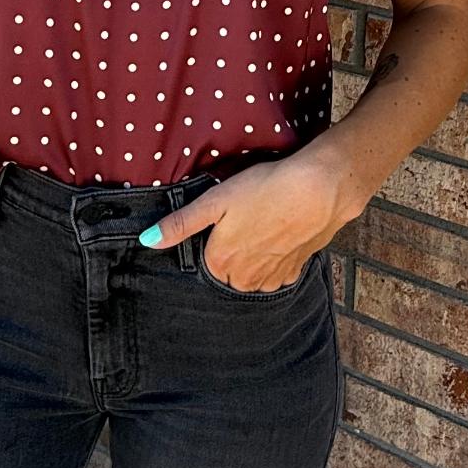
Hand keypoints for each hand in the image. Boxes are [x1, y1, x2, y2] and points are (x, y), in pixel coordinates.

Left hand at [137, 149, 362, 292]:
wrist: (320, 190)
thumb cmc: (264, 189)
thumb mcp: (215, 201)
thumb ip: (181, 223)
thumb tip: (147, 240)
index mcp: (222, 262)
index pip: (206, 259)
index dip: (214, 236)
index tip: (226, 217)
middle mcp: (246, 279)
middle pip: (228, 269)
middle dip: (233, 248)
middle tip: (247, 217)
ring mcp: (273, 278)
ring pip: (253, 273)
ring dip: (255, 255)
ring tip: (265, 222)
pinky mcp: (296, 271)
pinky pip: (277, 271)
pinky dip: (277, 256)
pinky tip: (281, 232)